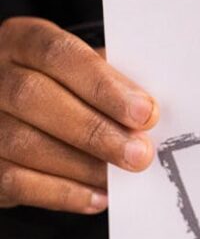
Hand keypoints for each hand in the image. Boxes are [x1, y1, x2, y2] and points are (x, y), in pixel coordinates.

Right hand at [0, 17, 158, 213]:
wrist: (12, 114)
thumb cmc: (61, 87)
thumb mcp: (79, 70)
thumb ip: (108, 81)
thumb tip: (147, 110)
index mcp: (22, 41)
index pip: (58, 54)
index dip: (102, 84)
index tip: (144, 112)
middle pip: (34, 97)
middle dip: (95, 129)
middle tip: (139, 153)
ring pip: (24, 144)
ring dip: (83, 166)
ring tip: (122, 176)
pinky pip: (16, 182)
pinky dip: (63, 193)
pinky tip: (98, 197)